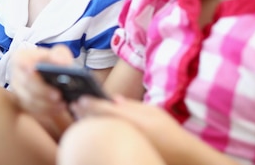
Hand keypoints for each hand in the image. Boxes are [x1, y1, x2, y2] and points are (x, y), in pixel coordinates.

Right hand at [11, 45, 74, 116]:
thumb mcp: (57, 53)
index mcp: (21, 58)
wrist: (47, 75)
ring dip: (47, 103)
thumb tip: (63, 62)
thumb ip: (60, 54)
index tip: (34, 68)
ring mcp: (18, 91)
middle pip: (27, 84)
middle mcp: (16, 75)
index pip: (21, 61)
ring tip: (63, 104)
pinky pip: (33, 110)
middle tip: (59, 95)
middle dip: (43, 90)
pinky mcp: (23, 105)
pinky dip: (47, 110)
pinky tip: (60, 108)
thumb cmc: (51, 62)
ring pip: (29, 100)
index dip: (27, 65)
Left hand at [71, 95, 187, 161]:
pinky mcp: (125, 152)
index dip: (90, 102)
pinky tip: (92, 128)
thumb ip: (131, 105)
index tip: (80, 97)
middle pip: (99, 122)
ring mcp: (125, 145)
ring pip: (101, 133)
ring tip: (79, 114)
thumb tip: (114, 99)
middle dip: (85, 113)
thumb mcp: (153, 112)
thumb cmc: (168, 131)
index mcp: (133, 121)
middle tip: (73, 105)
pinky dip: (98, 133)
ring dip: (88, 123)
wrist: (181, 157)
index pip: (105, 110)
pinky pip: (107, 142)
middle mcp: (126, 134)